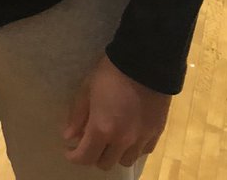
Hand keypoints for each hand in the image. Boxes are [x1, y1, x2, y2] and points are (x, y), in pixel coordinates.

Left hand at [62, 55, 170, 170]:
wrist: (145, 63)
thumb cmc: (110, 73)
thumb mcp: (87, 89)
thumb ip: (78, 116)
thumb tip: (69, 137)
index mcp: (102, 129)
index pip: (85, 157)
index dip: (74, 157)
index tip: (70, 150)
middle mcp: (122, 140)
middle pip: (105, 163)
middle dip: (94, 155)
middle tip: (90, 141)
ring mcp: (141, 139)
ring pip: (126, 161)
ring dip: (115, 154)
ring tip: (111, 139)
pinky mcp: (156, 133)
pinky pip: (143, 151)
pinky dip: (134, 148)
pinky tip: (130, 135)